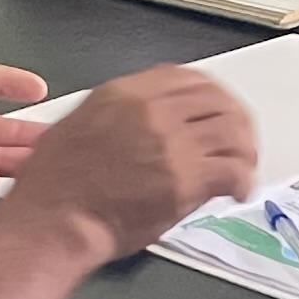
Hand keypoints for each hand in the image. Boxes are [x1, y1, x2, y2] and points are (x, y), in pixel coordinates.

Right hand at [0, 67, 260, 261]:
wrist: (52, 220)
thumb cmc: (56, 185)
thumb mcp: (81, 125)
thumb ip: (121, 116)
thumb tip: (154, 123)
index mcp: (125, 94)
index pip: (187, 78)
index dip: (212, 95)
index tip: (219, 111)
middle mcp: (152, 111)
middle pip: (217, 100)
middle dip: (236, 121)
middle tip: (240, 143)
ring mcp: (171, 143)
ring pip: (233, 132)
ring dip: (245, 151)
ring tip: (243, 168)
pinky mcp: (185, 178)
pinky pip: (234, 169)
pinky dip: (244, 180)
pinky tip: (238, 191)